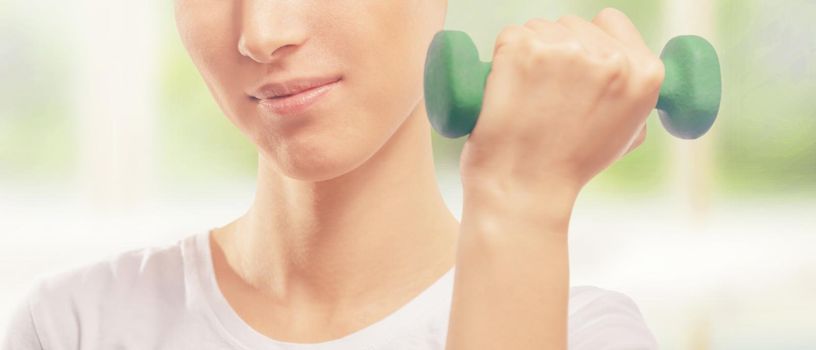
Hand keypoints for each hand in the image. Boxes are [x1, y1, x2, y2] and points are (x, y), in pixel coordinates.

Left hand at [459, 8, 664, 196]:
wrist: (524, 186)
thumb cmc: (569, 166)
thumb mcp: (625, 133)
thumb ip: (630, 93)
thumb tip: (623, 67)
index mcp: (644, 74)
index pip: (611, 21)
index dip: (590, 40)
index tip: (575, 62)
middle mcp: (609, 57)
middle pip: (573, 25)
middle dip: (558, 50)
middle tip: (546, 94)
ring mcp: (565, 49)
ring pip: (541, 28)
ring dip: (531, 53)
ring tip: (528, 98)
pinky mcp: (523, 48)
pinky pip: (511, 35)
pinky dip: (504, 57)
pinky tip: (509, 89)